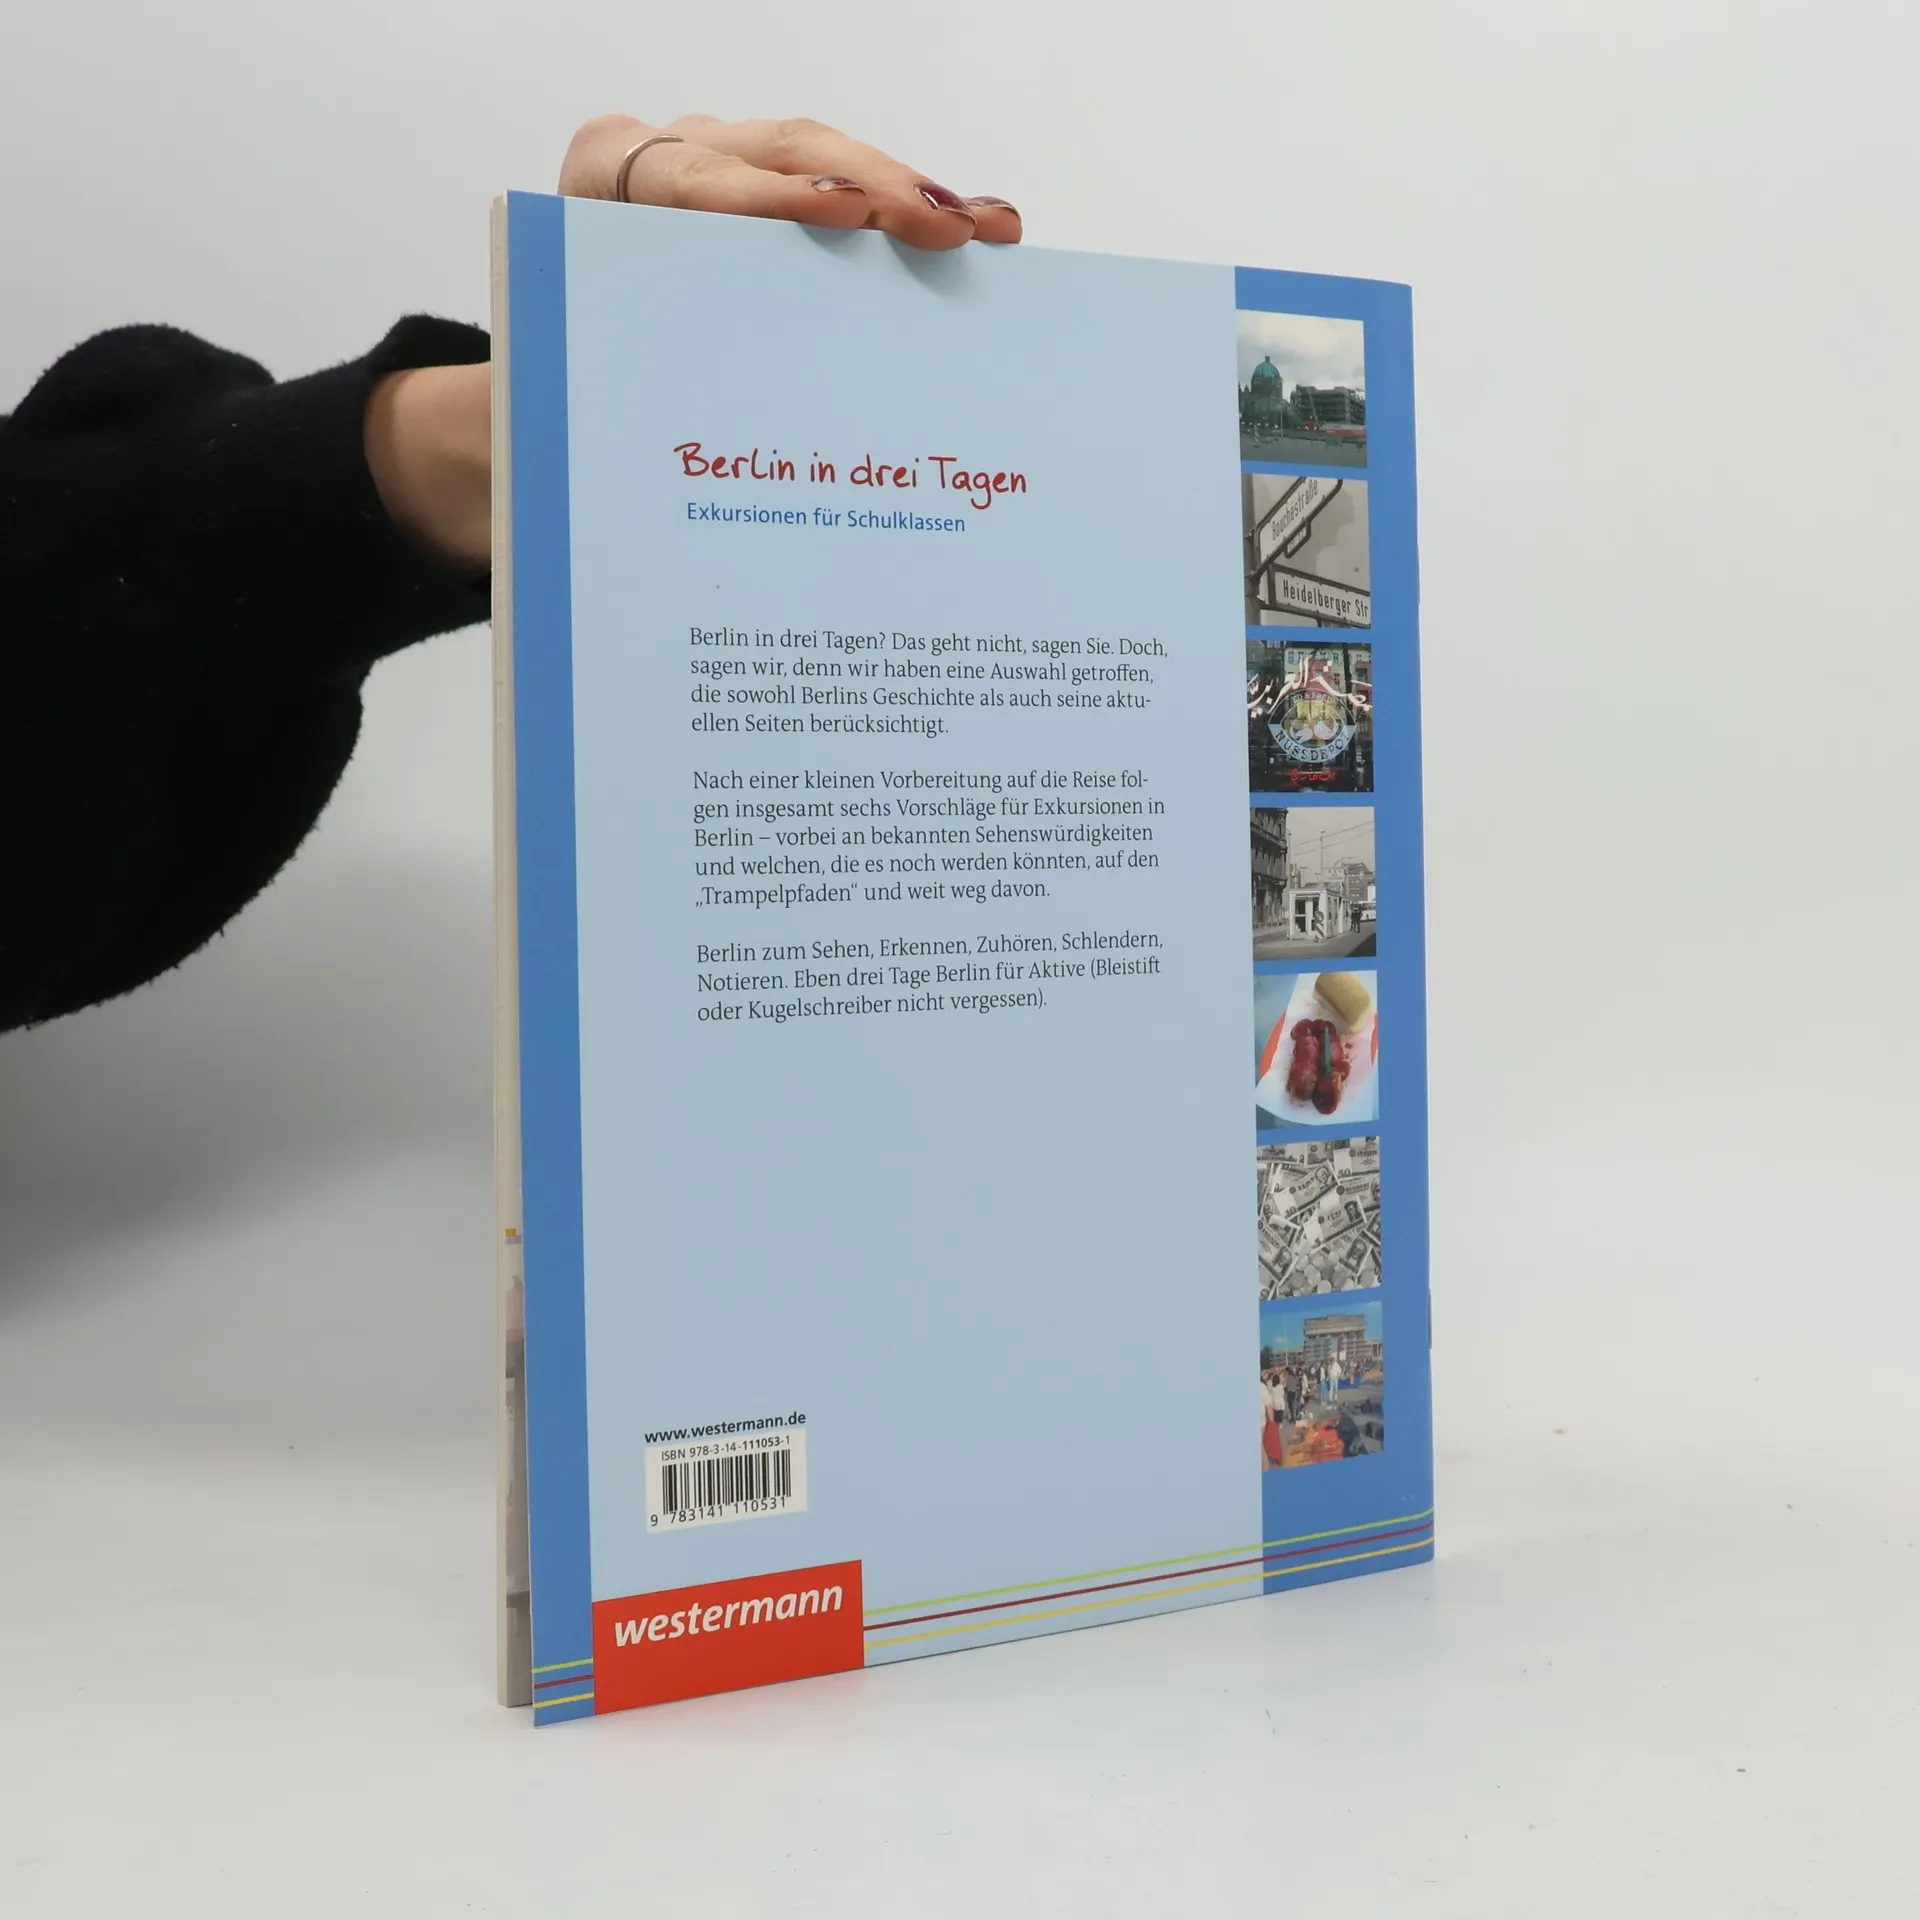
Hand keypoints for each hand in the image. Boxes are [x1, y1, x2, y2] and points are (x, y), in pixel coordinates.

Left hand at [369, 113, 1019, 574]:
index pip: (687, 188)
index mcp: (597, 194)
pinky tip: (981, 234)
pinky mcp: (778, 196)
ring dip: (912, 197)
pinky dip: (912, 215)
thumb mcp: (559, 396)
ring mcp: (730, 169)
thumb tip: (604, 466)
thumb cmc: (561, 394)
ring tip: (988, 231)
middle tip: (944, 228)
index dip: (765, 200)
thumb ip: (575, 402)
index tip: (835, 212)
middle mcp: (667, 161)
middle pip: (778, 155)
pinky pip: (852, 192)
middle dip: (870, 188)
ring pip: (828, 162)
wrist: (556, 370)